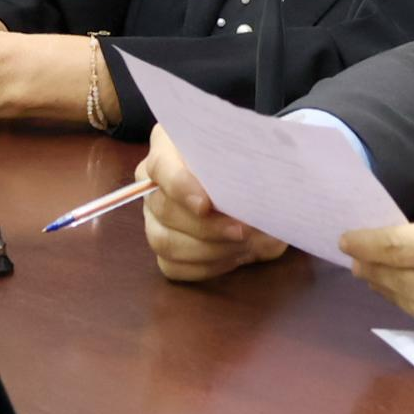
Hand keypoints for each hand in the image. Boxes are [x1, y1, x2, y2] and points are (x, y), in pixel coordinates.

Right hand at [142, 128, 287, 280]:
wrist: (251, 180)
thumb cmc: (247, 162)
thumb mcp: (252, 159)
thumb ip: (252, 176)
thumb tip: (260, 216)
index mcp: (168, 147)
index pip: (160, 166)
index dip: (180, 187)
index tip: (206, 204)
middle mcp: (153, 183)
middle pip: (163, 209)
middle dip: (206, 227)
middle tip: (243, 230)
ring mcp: (153, 217)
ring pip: (163, 242)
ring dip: (209, 250)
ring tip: (245, 246)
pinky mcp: (163, 245)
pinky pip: (172, 266)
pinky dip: (207, 266)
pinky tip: (234, 256)